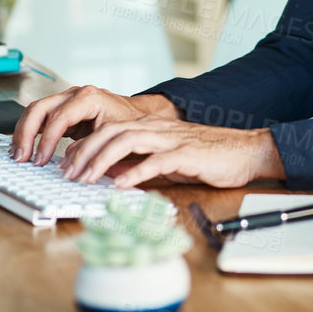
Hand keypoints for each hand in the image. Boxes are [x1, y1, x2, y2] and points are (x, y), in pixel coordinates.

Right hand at [9, 84, 179, 165]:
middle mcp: (75, 95)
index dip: (47, 139)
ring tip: (18, 154)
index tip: (41, 159)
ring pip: (35, 111)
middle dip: (27, 133)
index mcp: (90, 98)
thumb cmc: (130, 124)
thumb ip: (93, 148)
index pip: (59, 116)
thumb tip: (71, 166)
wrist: (138, 115)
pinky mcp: (63, 111)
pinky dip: (30, 132)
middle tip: (21, 156)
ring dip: (23, 132)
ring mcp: (67, 100)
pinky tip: (25, 148)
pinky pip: (40, 118)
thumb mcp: (115, 136)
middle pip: (40, 108)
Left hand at [62, 118, 285, 188]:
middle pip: (111, 132)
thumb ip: (139, 162)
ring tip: (86, 178)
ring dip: (102, 160)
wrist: (245, 151)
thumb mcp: (165, 160)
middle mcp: (158, 128)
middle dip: (85, 152)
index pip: (108, 130)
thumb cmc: (206, 157)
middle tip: (67, 173)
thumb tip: (110, 172)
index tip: (67, 164)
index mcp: (150, 127)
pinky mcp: (188, 153)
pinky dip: (137, 171)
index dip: (84, 146)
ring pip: (128, 141)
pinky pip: (158, 160)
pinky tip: (122, 184)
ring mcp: (173, 139)